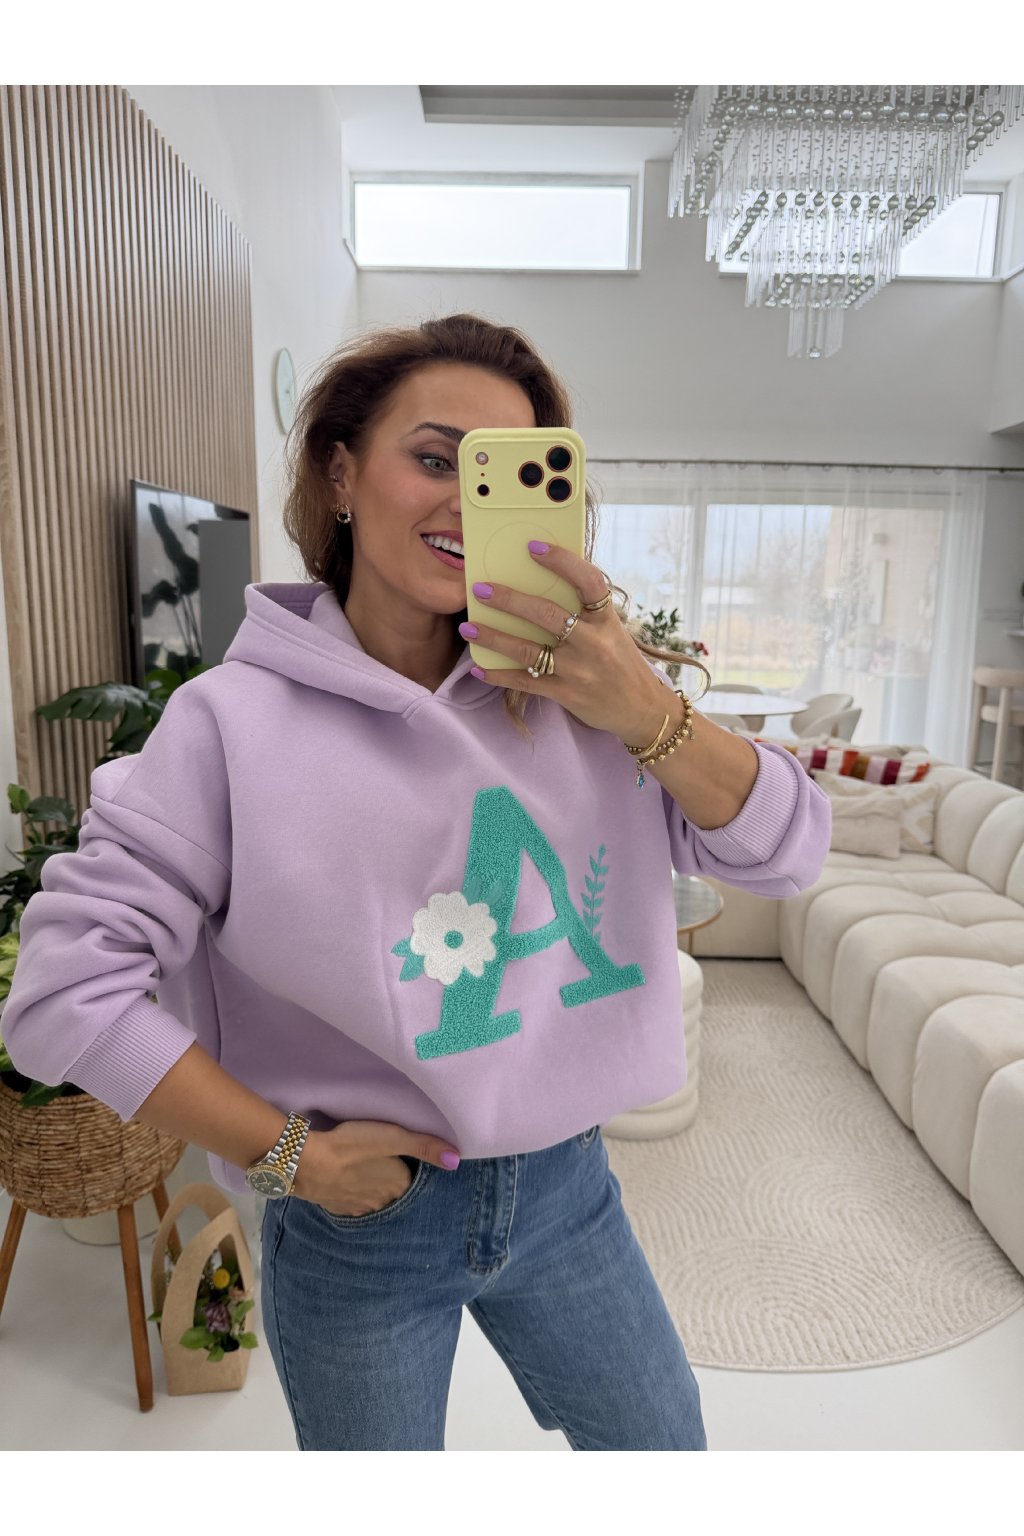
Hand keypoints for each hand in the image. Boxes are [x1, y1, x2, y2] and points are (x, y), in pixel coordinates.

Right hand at [292, 1119, 460, 1216]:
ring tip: (363, 1168)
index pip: (411, 1178)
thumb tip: (456, 1160)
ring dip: (370, 1186)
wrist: (304, 1162)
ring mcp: (357, 1209)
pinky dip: (350, 1191)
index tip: (402, 1155)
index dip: (408, 1166)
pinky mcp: (335, 1208)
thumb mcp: (392, 1138)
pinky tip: (344, 1179)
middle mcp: (381, 1203)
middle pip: (392, 1190)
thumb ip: (424, 1146)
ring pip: (371, 1197)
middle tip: (381, 1160)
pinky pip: (350, 1201)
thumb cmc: (352, 1146)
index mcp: (398, 1187)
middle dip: (389, 1179)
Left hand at [462, 543, 675, 745]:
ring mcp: (578, 671)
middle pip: (547, 615)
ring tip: (468, 627)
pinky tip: (479, 668)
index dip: (562, 561)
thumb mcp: (612, 631)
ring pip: (529, 650)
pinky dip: (499, 675)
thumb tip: (544, 583)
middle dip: (510, 600)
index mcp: (606, 620)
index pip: (588, 582)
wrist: (642, 709)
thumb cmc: (621, 662)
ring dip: (494, 637)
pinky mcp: (566, 694)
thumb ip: (585, 611)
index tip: (533, 547)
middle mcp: (593, 643)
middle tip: (480, 589)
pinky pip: (525, 683)